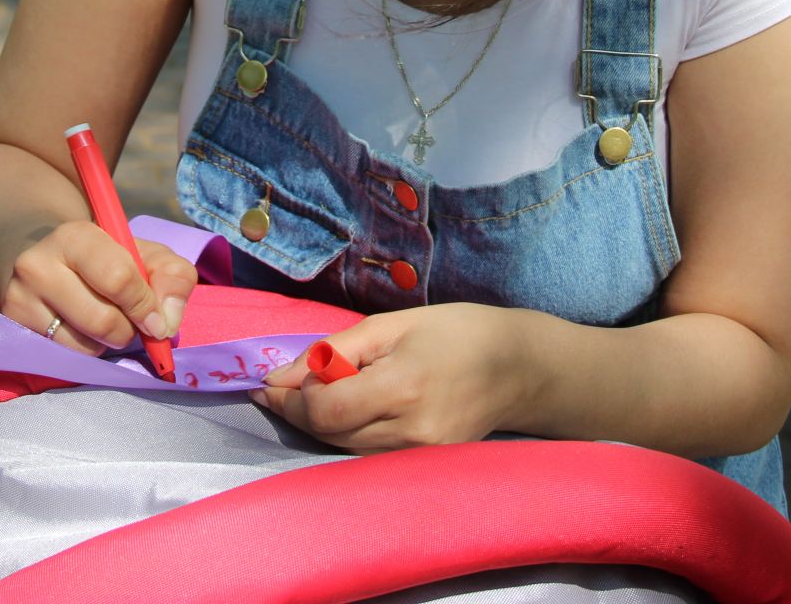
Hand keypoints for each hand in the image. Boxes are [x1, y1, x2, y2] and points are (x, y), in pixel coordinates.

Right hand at [0, 222, 194, 355]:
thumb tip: (167, 321)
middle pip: (102, 321)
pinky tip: (81, 330)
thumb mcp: (143, 254)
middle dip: (128, 330)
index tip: (155, 319)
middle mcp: (38, 265)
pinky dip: (85, 352)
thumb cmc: (103, 258)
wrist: (42, 259)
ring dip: (106, 344)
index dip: (145, 305)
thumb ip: (173, 276)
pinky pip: (65, 359)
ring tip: (102, 321)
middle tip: (129, 321)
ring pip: (84, 347)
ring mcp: (19, 299)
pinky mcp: (13, 328)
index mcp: (76, 237)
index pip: (119, 278)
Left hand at [248, 304, 524, 452]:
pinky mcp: (425, 465)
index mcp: (402, 388)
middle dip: (297, 410)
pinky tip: (347, 409)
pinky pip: (367, 455)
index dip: (291, 398)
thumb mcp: (392, 325)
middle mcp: (410, 432)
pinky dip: (347, 433)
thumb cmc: (456, 332)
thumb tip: (280, 375)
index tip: (271, 381)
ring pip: (343, 448)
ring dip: (320, 423)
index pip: (325, 410)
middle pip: (328, 434)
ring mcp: (420, 456)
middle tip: (281, 386)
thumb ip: (333, 349)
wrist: (518, 368)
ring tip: (314, 393)